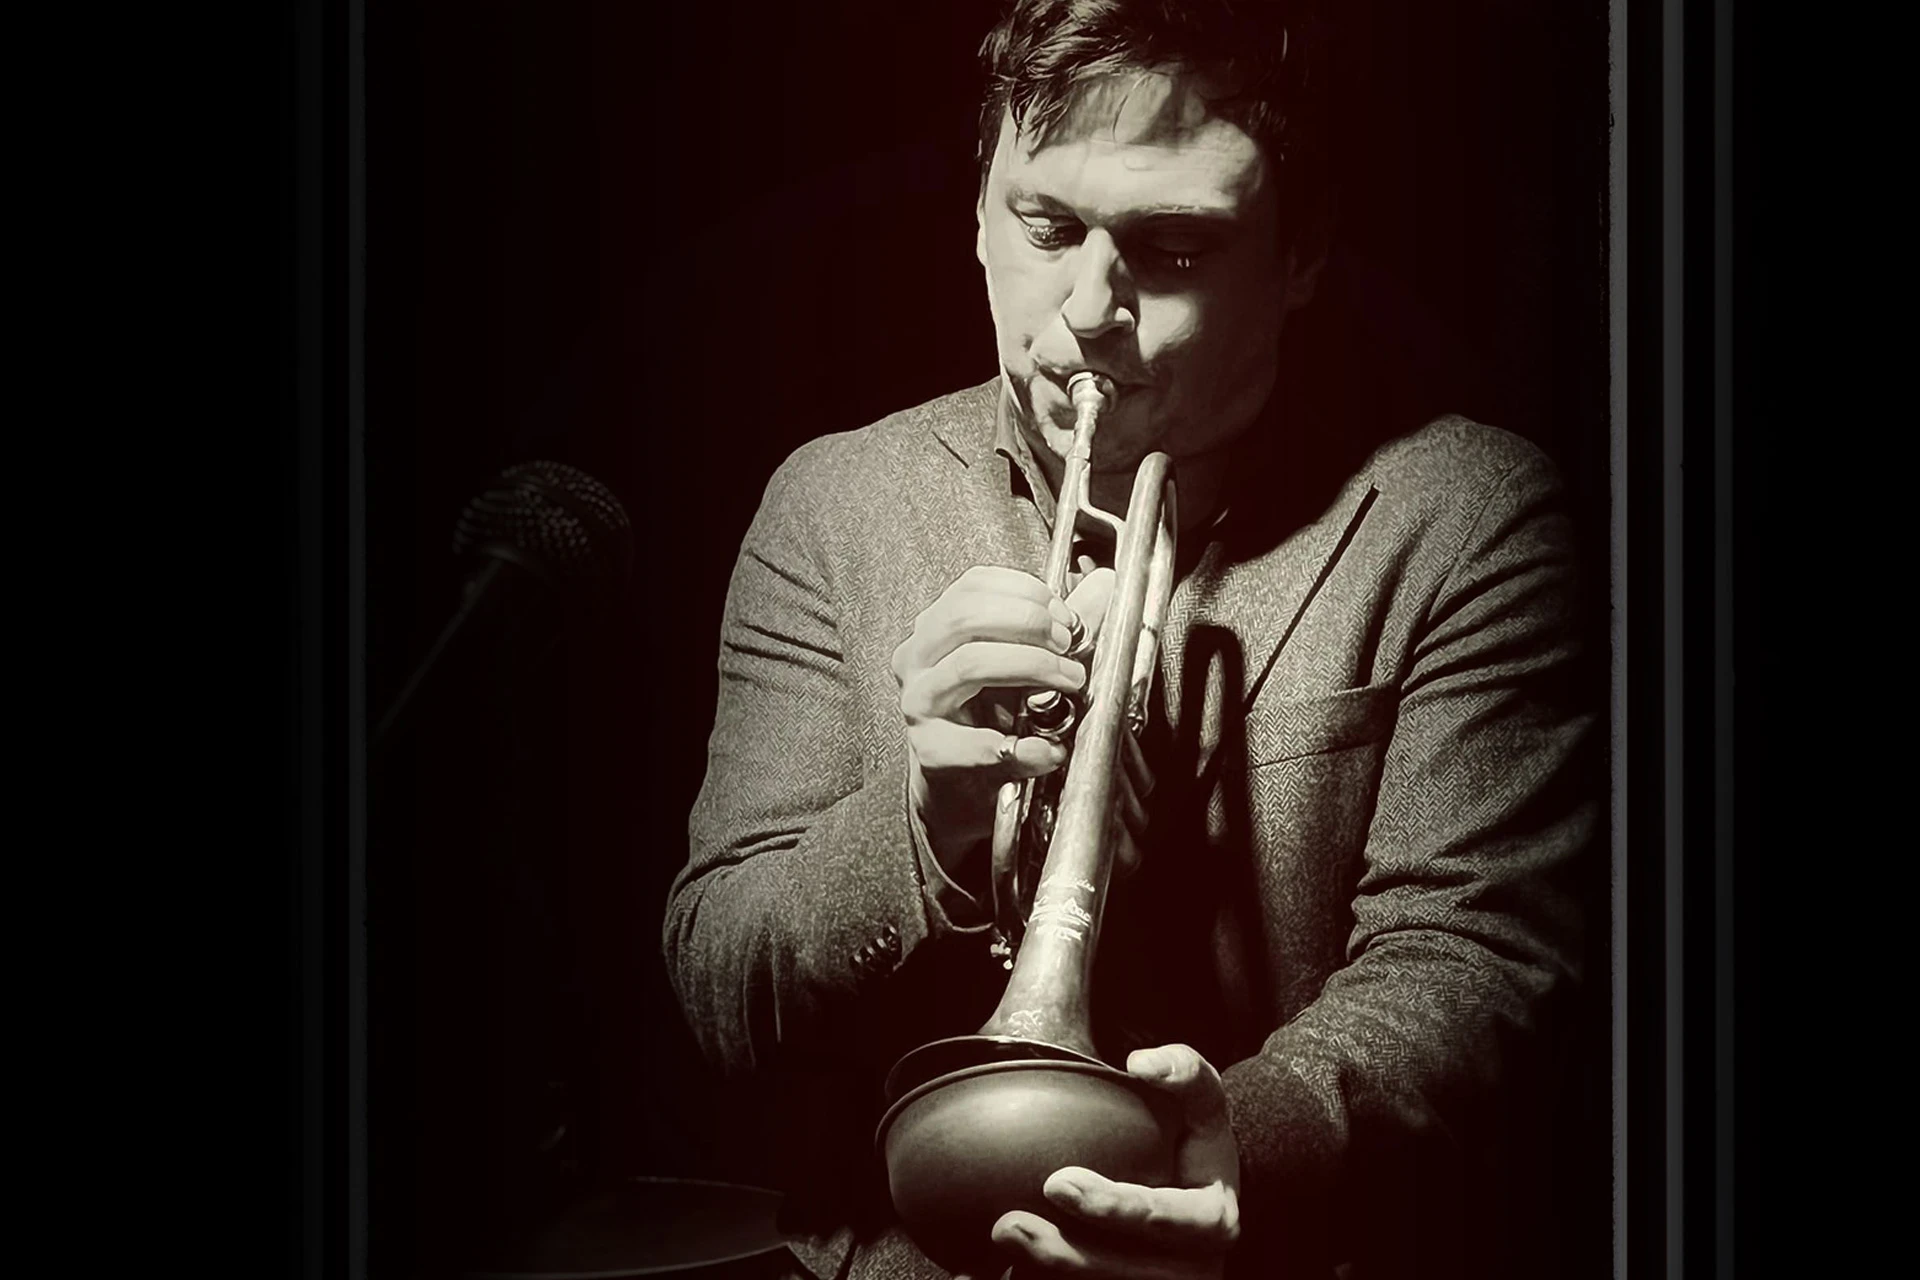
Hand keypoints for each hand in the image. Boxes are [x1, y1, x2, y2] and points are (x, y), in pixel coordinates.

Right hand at [893, 564, 1128, 880]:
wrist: (959, 787)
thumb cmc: (990, 718)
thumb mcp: (1024, 665)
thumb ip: (1059, 627)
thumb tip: (1103, 584)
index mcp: (937, 629)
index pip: (973, 586)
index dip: (1026, 593)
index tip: (1065, 616)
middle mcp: (917, 658)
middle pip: (966, 616)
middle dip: (1029, 624)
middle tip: (1068, 646)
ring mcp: (920, 702)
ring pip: (970, 664)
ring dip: (1032, 668)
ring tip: (1070, 683)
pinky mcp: (931, 750)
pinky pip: (977, 743)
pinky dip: (1023, 748)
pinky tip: (1050, 750)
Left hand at [986, 1044, 1239, 1278]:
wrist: (1197, 1189)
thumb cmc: (1194, 1138)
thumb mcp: (1204, 1100)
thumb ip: (1185, 1071)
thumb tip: (1142, 1065)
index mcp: (1213, 1221)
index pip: (1168, 1220)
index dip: (1115, 1209)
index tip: (1056, 1183)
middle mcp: (1193, 1267)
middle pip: (1130, 1272)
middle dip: (1070, 1255)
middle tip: (1011, 1225)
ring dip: (1050, 1274)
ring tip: (1003, 1239)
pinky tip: (1000, 1269)